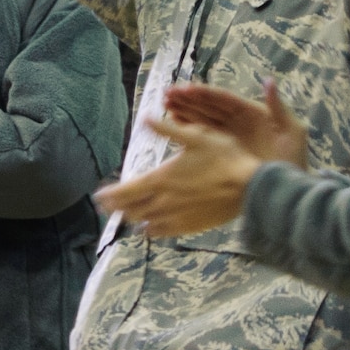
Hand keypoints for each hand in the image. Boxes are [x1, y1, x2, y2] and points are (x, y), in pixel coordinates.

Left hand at [95, 114, 264, 237]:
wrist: (251, 188)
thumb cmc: (225, 158)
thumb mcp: (196, 136)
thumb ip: (167, 129)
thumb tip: (144, 118)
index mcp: (162, 179)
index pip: (126, 191)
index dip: (110, 195)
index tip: (98, 197)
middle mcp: (164, 201)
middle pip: (131, 209)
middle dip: (116, 208)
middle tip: (106, 207)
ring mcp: (177, 217)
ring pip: (145, 222)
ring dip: (132, 219)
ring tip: (124, 216)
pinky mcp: (190, 226)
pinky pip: (164, 232)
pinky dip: (152, 230)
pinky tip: (149, 228)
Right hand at [162, 79, 308, 168]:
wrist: (289, 190)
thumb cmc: (294, 160)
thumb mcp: (293, 132)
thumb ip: (279, 106)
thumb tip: (269, 81)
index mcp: (252, 113)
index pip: (224, 99)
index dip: (205, 93)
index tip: (185, 89)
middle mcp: (238, 122)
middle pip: (209, 106)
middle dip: (188, 100)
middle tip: (167, 95)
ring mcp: (229, 137)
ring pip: (202, 119)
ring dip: (184, 111)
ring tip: (166, 105)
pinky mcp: (223, 151)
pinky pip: (203, 136)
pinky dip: (188, 128)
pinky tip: (174, 122)